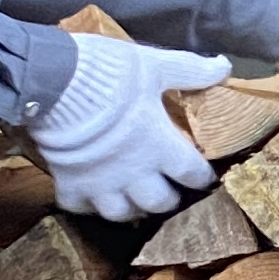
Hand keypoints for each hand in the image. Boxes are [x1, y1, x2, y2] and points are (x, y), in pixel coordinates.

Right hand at [31, 34, 230, 220]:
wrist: (54, 81)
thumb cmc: (109, 73)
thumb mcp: (155, 65)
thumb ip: (191, 70)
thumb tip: (224, 67)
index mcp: (160, 146)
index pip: (192, 174)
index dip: (202, 177)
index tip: (204, 177)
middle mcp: (134, 172)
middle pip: (160, 202)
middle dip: (169, 198)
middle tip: (169, 188)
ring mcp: (100, 183)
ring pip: (123, 214)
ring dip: (132, 208)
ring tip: (135, 198)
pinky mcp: (69, 183)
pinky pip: (80, 207)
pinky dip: (87, 205)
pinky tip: (92, 195)